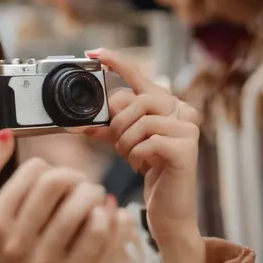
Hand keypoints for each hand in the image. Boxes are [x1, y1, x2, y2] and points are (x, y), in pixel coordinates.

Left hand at [81, 48, 204, 262]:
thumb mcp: (122, 142)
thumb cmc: (148, 169)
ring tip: (135, 157)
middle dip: (118, 124)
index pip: (138, 74)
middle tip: (121, 143)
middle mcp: (181, 109)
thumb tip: (74, 122)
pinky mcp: (187, 147)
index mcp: (164, 103)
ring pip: (139, 122)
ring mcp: (188, 127)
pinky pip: (146, 143)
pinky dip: (136, 157)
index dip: (116, 61)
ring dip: (126, 144)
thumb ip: (104, 128)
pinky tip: (146, 166)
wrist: (168, 208)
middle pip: (135, 101)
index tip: (94, 53)